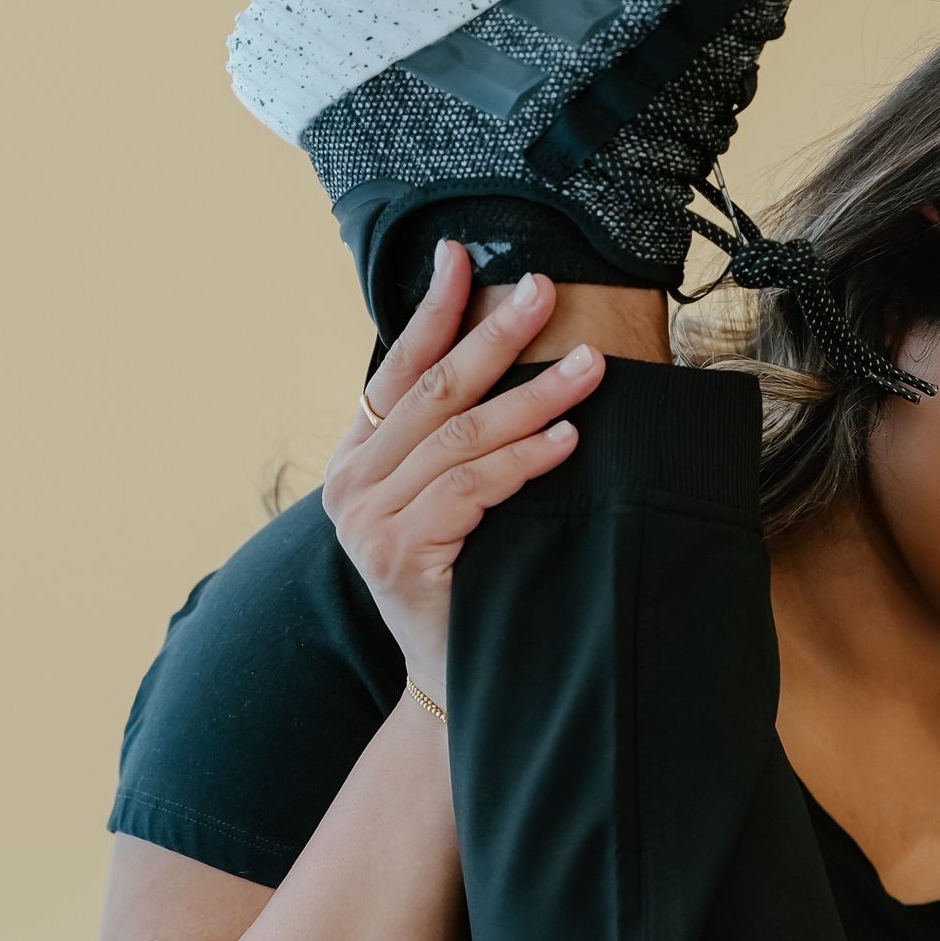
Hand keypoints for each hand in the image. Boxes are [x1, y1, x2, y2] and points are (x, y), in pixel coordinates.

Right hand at [322, 246, 602, 706]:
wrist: (452, 683)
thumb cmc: (464, 586)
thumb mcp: (448, 505)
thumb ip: (454, 444)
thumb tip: (510, 359)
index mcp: (356, 462)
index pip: (396, 370)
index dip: (432, 311)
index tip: (464, 257)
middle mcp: (350, 486)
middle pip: (433, 390)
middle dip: (494, 335)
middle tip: (544, 292)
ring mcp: (367, 523)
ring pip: (461, 436)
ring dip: (533, 396)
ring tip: (589, 369)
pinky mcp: (399, 555)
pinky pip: (472, 488)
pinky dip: (523, 458)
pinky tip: (565, 439)